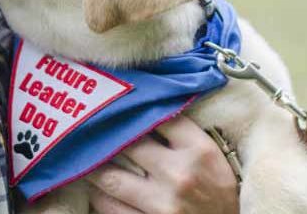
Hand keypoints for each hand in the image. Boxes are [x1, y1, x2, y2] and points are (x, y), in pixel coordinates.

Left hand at [87, 115, 238, 213]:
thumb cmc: (222, 194)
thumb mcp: (214, 158)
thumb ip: (185, 135)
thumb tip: (150, 108)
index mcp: (199, 151)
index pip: (159, 116)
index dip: (137, 108)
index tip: (120, 103)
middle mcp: (178, 174)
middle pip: (129, 143)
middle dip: (108, 135)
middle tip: (89, 126)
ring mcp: (161, 204)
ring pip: (110, 178)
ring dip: (94, 167)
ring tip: (85, 156)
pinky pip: (110, 209)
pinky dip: (99, 197)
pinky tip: (95, 188)